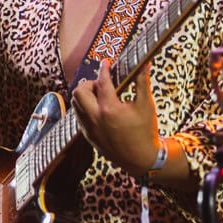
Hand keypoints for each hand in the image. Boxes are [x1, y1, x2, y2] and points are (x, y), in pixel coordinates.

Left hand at [70, 58, 160, 176]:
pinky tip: (99, 109)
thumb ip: (142, 82)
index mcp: (109, 109)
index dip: (104, 69)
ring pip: (75, 104)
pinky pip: (79, 116)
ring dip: (85, 96)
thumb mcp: (146, 105)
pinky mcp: (88, 135)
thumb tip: (145, 64)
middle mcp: (95, 118)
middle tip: (102, 85)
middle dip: (89, 83)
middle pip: (79, 91)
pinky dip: (85, 108)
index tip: (105, 63)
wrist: (140, 159)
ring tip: (100, 96)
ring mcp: (89, 128)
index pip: (102, 82)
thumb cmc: (145, 131)